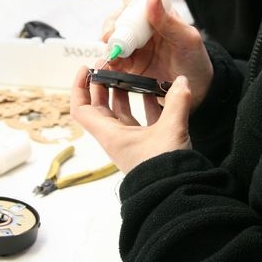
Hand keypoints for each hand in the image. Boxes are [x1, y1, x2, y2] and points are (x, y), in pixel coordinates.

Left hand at [70, 67, 192, 172]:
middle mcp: (116, 139)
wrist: (175, 194)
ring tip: (132, 75)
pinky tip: (156, 94)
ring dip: (124, 94)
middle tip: (111, 66)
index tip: (86, 69)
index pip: (82, 109)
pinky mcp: (146, 146)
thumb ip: (177, 102)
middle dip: (103, 86)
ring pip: (121, 113)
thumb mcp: (171, 130)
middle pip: (100, 108)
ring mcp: (131, 143)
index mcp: (111, 136)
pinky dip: (144, 106)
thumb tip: (182, 81)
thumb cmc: (163, 169)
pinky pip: (140, 120)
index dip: (80, 88)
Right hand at [104, 0, 212, 109]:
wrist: (198, 91)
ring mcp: (135, 47)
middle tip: (111, 38)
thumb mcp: (188, 40)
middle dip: (111, 27)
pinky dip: (109, 63)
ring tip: (113, 56)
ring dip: (109, 46)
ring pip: (113, 40)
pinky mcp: (130, 66)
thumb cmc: (196, 61)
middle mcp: (144, 29)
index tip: (125, 16)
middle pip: (119, 19)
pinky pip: (114, 61)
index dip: (127, 5)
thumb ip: (169, 21)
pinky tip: (112, 67)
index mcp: (159, 16)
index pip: (136, 0)